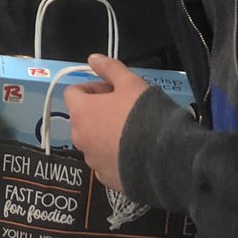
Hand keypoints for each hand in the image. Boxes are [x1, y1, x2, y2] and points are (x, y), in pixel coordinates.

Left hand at [64, 54, 149, 191]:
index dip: (92, 88)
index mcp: (80, 112)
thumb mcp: (130, 83)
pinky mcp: (106, 179)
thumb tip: (92, 59)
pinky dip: (114, 156)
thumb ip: (109, 68)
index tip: (112, 91)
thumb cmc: (142, 114)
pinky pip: (105, 162)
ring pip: (93, 141)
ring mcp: (91, 161)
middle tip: (125, 110)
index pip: (73, 93)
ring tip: (133, 133)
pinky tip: (135, 153)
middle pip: (83, 118)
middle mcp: (79, 137)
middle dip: (99, 112)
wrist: (164, 158)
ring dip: (105, 135)